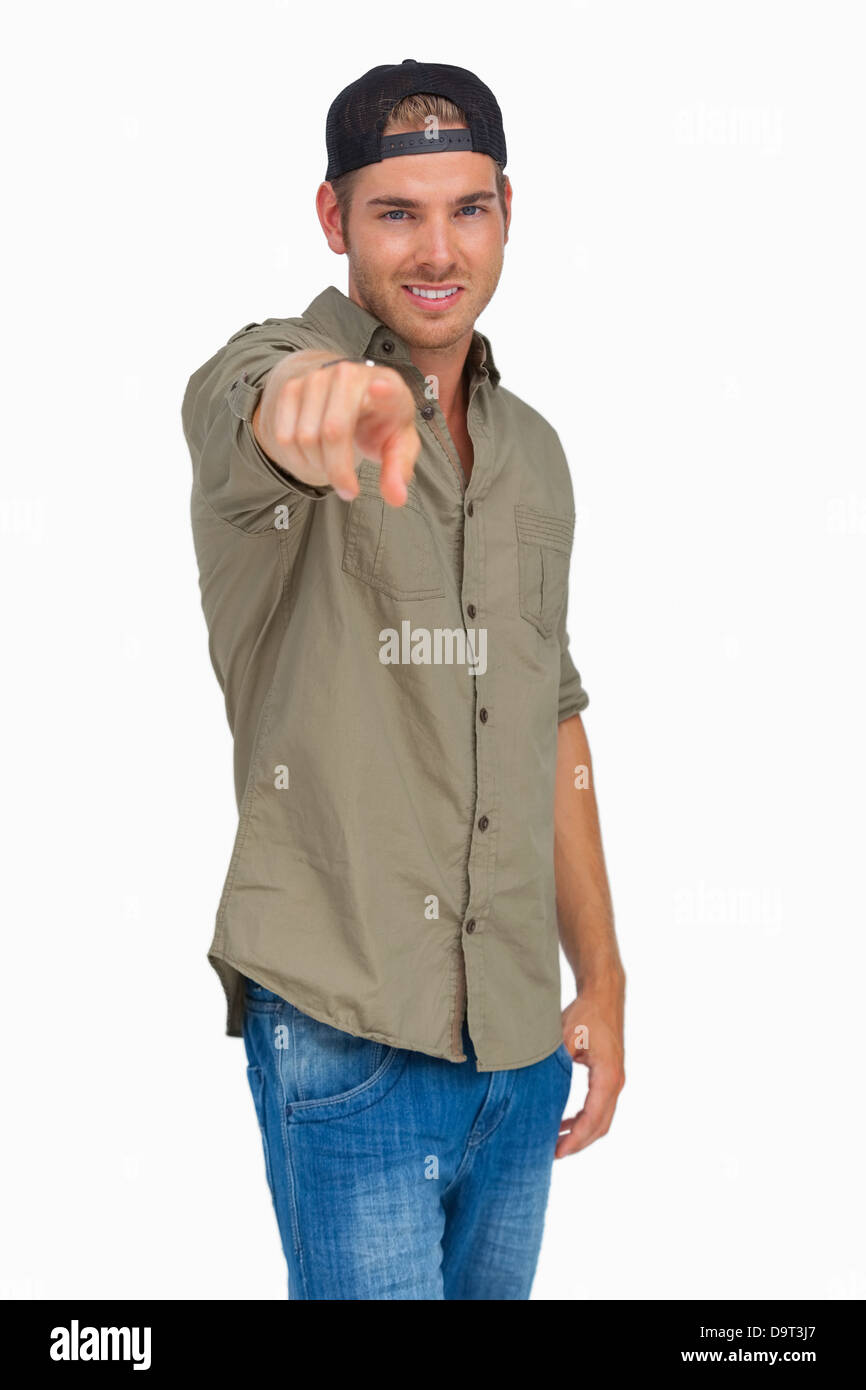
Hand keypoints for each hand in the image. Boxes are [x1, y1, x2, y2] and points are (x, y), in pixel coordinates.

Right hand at [252, 352, 420, 506]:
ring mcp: (316, 378)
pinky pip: (284, 436)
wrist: (349, 392)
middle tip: (348, 490)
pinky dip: (296, 459)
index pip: (386, 387)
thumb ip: (398, 469)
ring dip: (317, 466)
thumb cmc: (379, 419)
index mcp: (387, 385)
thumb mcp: (398, 443)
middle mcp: (349, 374)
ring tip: (332, 468)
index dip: (383, 391)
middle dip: (338, 471)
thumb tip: (396, 499)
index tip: (380, 390)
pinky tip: (313, 459)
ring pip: (304, 438)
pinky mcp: (291, 388)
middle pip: (333, 431)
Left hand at [556, 977, 624, 1158]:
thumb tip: (538, 1091)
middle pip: (601, 1125)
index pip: (593, 1118)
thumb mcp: (565, 1039)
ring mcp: (616, 1080)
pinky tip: (566, 1123)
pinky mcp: (611, 1076)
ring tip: (556, 1142)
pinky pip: (600, 1106)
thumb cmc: (585, 1014)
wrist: (603, 994)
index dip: (575, 1139)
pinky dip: (585, 1119)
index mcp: (608, 1076)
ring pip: (602, 1119)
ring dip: (581, 1133)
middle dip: (578, 1143)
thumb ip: (556, 1066)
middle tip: (552, 1153)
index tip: (556, 1151)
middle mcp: (617, 1082)